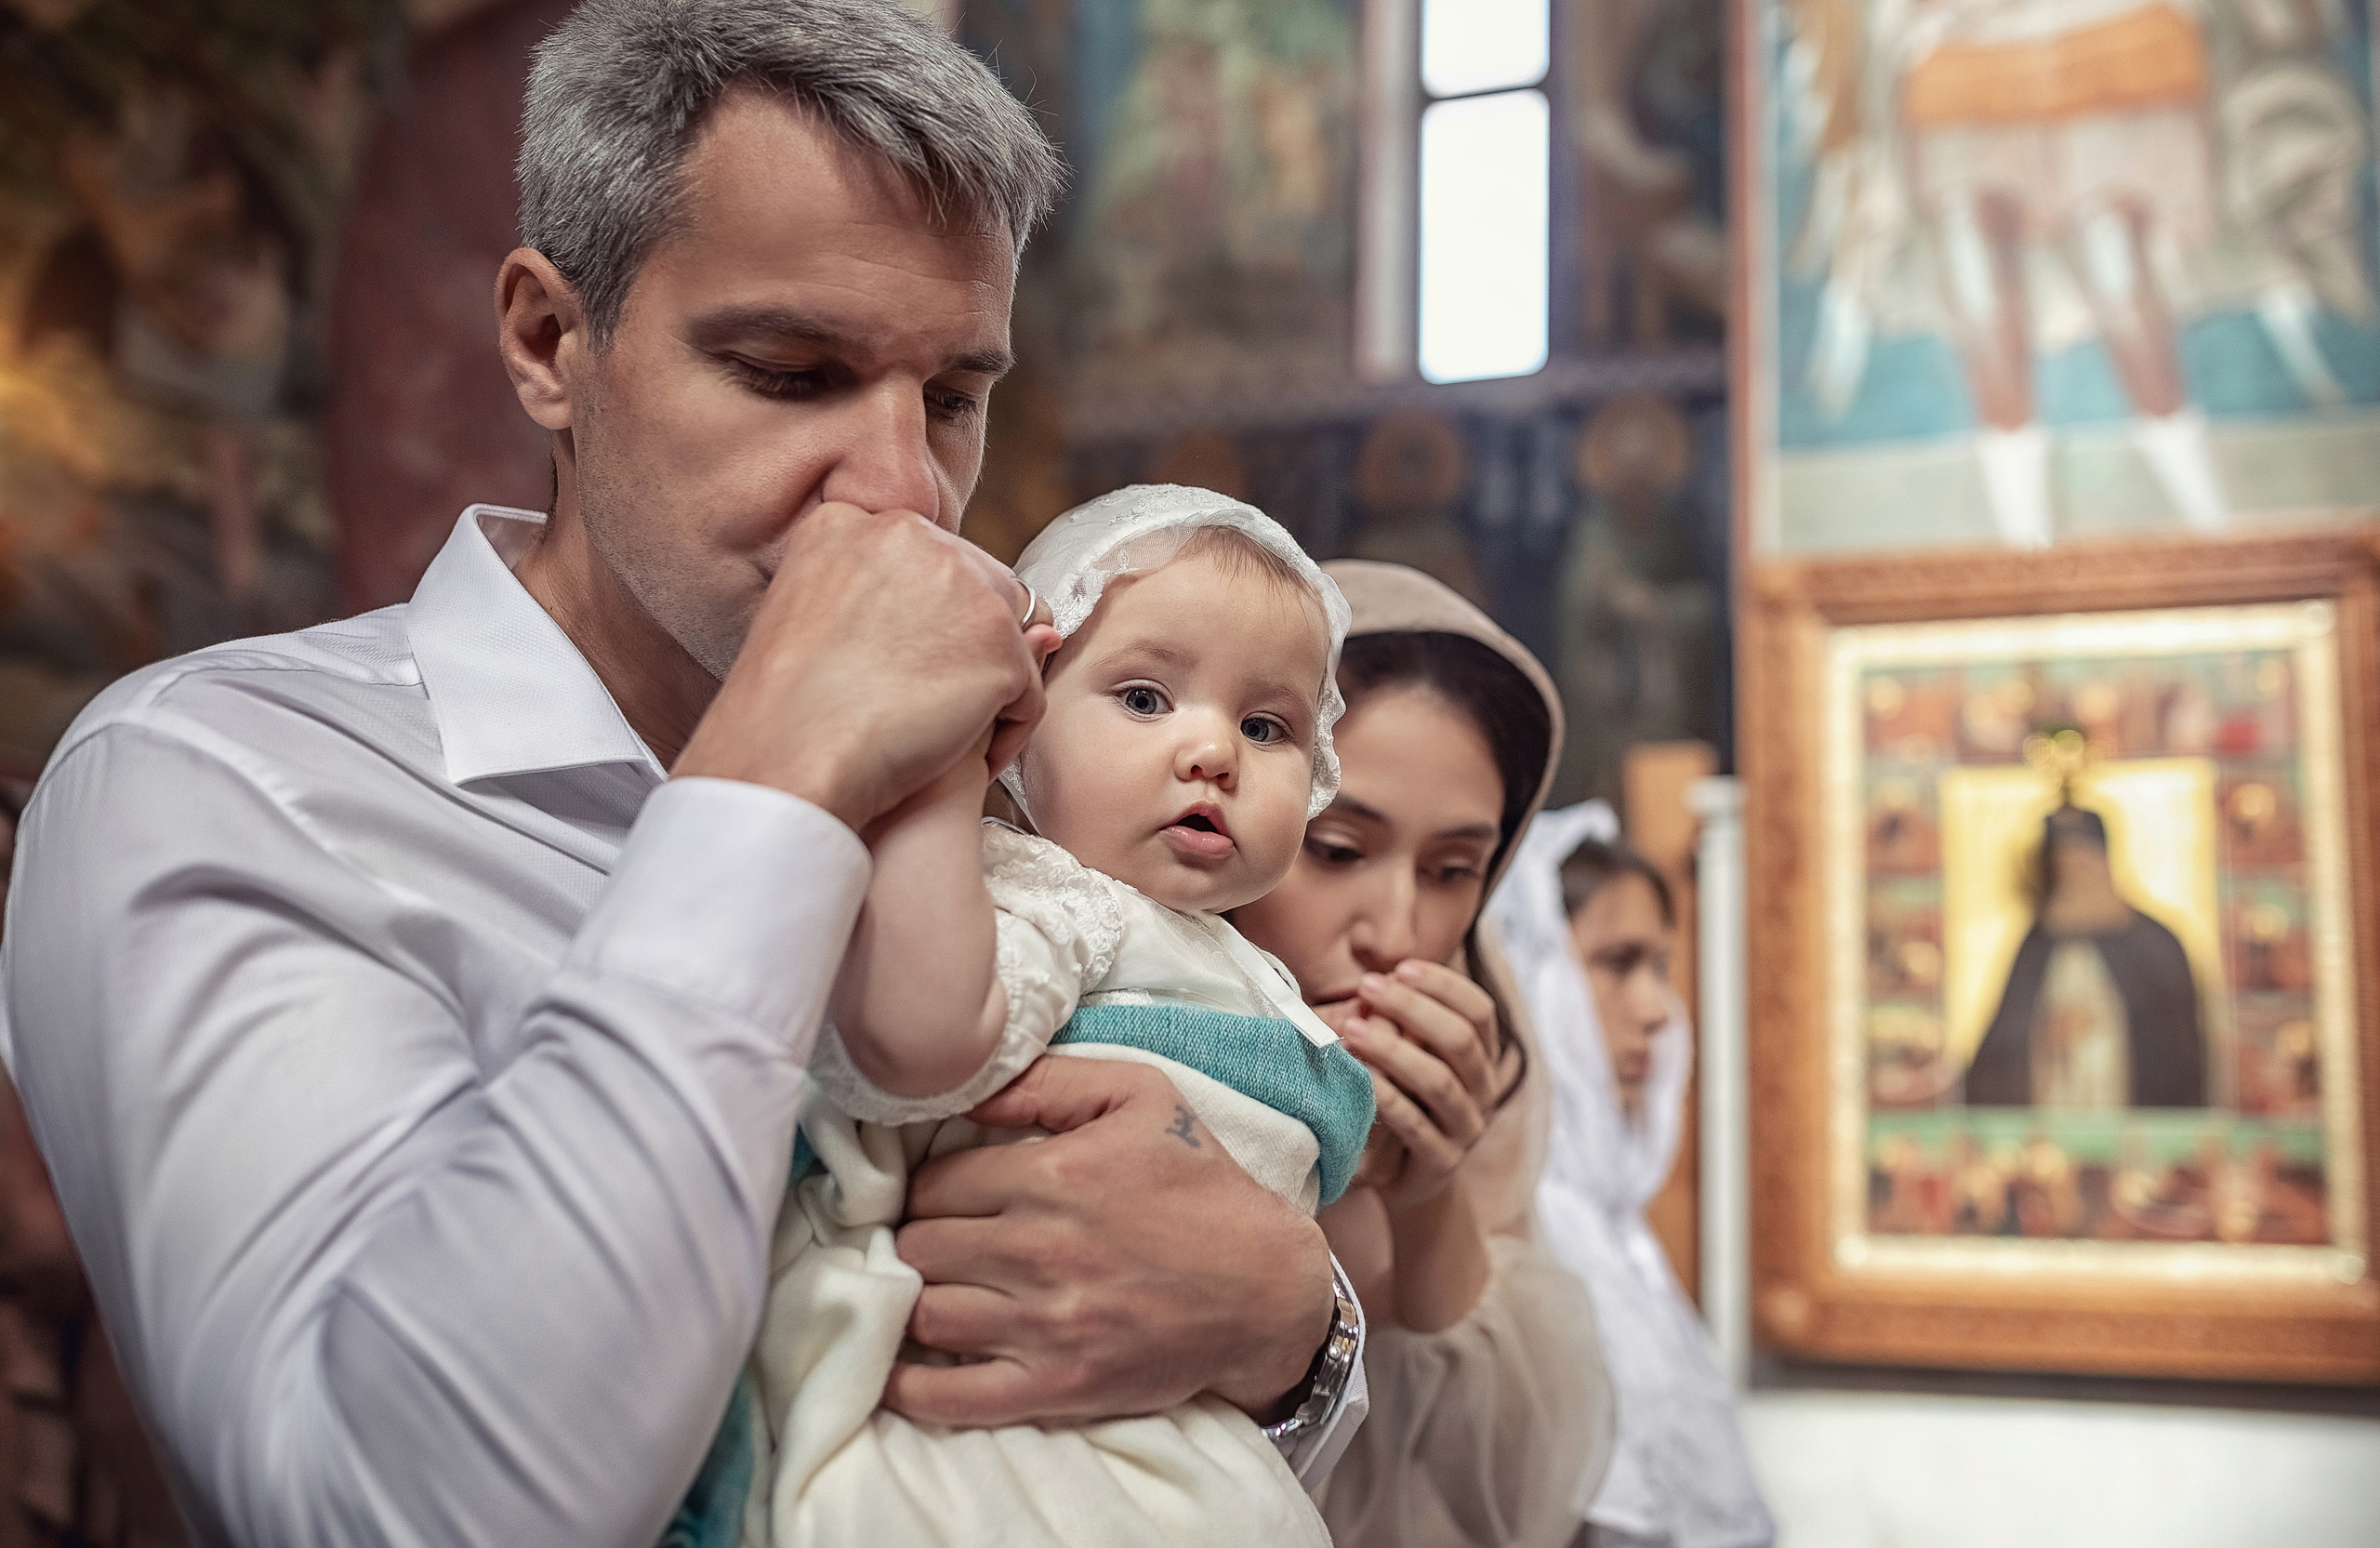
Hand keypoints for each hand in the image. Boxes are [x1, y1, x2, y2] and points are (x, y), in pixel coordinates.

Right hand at [675, 502, 1057, 830]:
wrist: (785, 758)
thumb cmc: (785, 717)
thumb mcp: (812, 622)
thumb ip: (893, 603)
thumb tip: (1039, 628)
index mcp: (850, 523)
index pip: (929, 561)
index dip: (928, 623)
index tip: (900, 671)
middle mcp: (912, 535)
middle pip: (984, 589)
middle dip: (971, 652)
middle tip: (928, 710)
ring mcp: (963, 585)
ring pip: (1013, 638)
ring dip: (992, 690)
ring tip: (948, 738)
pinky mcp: (999, 642)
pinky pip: (1028, 693)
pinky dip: (1006, 733)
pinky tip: (966, 760)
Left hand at [887, 1058, 1333, 1427]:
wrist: (1267, 1288)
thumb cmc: (1202, 1184)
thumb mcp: (1140, 1096)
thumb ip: (1045, 1081)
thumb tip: (961, 1085)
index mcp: (1051, 1178)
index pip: (931, 1184)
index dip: (925, 1187)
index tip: (938, 1196)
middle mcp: (1038, 1252)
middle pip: (917, 1248)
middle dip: (915, 1241)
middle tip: (931, 1242)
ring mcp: (1045, 1326)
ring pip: (923, 1315)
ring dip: (912, 1303)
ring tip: (928, 1291)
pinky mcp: (1057, 1386)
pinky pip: (949, 1397)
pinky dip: (908, 1387)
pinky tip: (898, 1371)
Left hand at [1333, 959, 1518, 1210]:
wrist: (1401, 1179)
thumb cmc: (1397, 1102)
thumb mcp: (1403, 1058)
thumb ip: (1400, 1025)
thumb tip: (1372, 982)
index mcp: (1481, 1058)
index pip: (1479, 1010)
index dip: (1443, 985)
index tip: (1400, 968)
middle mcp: (1483, 1090)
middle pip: (1461, 1039)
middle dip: (1412, 1008)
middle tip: (1367, 988)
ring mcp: (1466, 1128)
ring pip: (1439, 1081)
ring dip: (1394, 1050)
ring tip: (1353, 1030)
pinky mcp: (1442, 1162)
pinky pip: (1415, 1126)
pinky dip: (1386, 1097)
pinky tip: (1360, 1077)